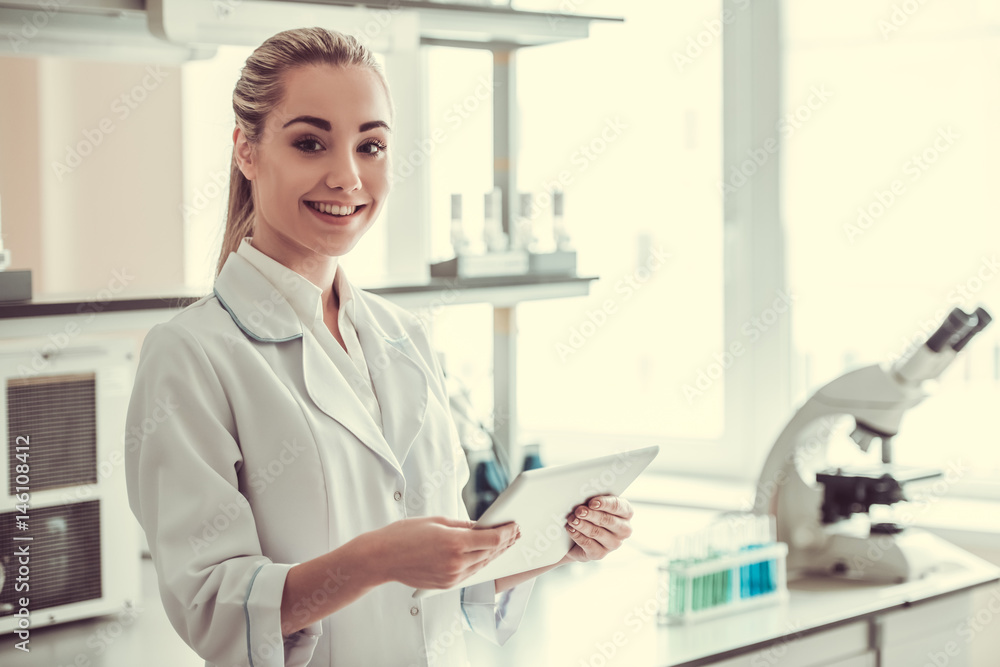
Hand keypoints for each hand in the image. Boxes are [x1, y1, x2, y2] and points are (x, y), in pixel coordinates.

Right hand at [371, 516, 519, 589]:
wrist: (381, 557)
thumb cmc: (404, 534)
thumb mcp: (437, 521)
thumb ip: (463, 526)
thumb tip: (482, 526)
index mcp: (454, 543)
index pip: (492, 539)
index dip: (507, 532)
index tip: (515, 525)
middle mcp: (456, 562)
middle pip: (490, 553)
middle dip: (505, 542)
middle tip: (516, 532)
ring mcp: (451, 577)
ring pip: (482, 564)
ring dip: (496, 553)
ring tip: (505, 543)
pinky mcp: (446, 585)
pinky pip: (470, 573)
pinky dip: (480, 562)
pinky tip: (486, 555)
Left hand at [561, 495, 633, 563]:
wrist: (577, 538)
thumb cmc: (589, 514)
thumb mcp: (594, 504)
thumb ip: (593, 500)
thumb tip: (582, 498)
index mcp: (626, 512)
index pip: (619, 506)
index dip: (605, 504)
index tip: (592, 503)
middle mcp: (623, 529)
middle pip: (608, 520)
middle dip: (591, 515)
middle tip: (579, 511)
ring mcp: (613, 544)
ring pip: (597, 532)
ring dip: (582, 525)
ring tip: (571, 519)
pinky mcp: (600, 554)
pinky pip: (588, 544)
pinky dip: (577, 535)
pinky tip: (571, 529)